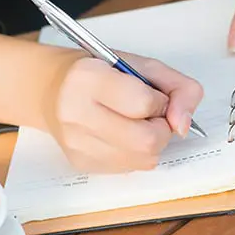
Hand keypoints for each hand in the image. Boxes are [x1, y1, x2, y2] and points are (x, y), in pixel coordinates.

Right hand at [44, 54, 203, 172]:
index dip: (159, 102)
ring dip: (151, 143)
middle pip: (146, 141)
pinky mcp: (81, 162)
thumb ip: (179, 88)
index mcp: (89, 78)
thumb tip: (183, 126)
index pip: (143, 103)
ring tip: (136, 124)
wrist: (52, 89)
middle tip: (151, 116)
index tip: (152, 96)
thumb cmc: (100, 73)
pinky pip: (130, 168)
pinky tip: (123, 135)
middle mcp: (76, 112)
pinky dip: (137, 153)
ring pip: (142, 160)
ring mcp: (76, 142)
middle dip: (161, 130)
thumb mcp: (143, 66)